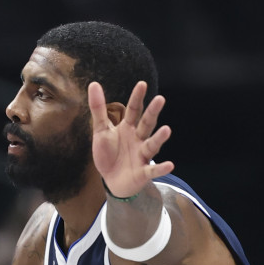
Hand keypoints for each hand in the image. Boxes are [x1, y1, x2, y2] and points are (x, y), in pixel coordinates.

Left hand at [89, 80, 172, 198]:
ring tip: (167, 129)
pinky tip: (170, 165)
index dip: (137, 98)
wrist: (112, 180)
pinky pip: (153, 170)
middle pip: (146, 124)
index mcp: (128, 128)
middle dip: (152, 112)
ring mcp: (142, 155)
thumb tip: (93, 84)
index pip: (134, 110)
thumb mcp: (100, 130)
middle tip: (160, 99)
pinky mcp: (143, 172)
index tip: (142, 84)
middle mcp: (139, 139)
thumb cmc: (109, 153)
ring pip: (152, 145)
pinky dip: (161, 168)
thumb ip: (98, 109)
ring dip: (159, 138)